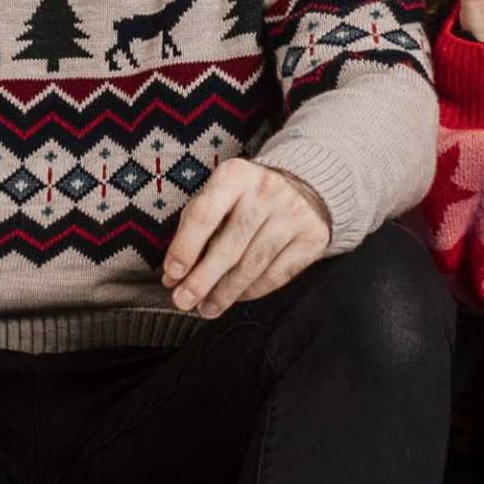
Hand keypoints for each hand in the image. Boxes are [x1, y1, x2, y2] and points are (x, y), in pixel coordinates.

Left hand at [162, 157, 331, 318]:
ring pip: (252, 265)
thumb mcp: (217, 197)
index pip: (204, 216)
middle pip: (229, 246)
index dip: (185, 249)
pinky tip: (236, 298)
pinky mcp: (312, 236)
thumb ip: (193, 231)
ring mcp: (293, 213)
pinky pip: (276, 275)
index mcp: (235, 175)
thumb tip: (173, 277)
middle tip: (183, 302)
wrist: (302, 187)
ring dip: (225, 293)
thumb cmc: (245, 198)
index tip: (171, 275)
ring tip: (206, 308)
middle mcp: (266, 190)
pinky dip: (252, 291)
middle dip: (202, 280)